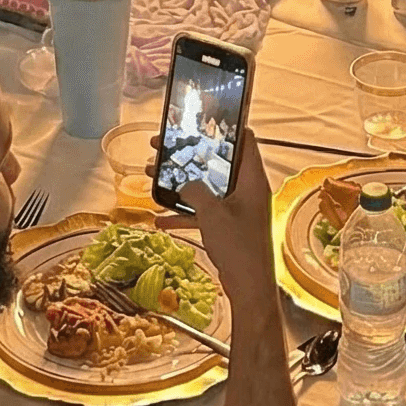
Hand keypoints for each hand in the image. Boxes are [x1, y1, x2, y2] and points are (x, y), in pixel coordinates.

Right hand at [176, 132, 277, 310]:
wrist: (249, 288)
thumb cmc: (237, 246)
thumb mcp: (212, 213)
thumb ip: (196, 191)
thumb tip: (186, 184)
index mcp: (252, 179)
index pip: (245, 140)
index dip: (226, 126)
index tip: (203, 116)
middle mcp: (247, 190)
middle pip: (218, 162)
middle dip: (191, 154)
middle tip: (166, 144)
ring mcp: (238, 209)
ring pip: (208, 187)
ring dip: (183, 183)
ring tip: (154, 175)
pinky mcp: (230, 227)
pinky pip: (205, 213)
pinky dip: (186, 214)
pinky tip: (161, 220)